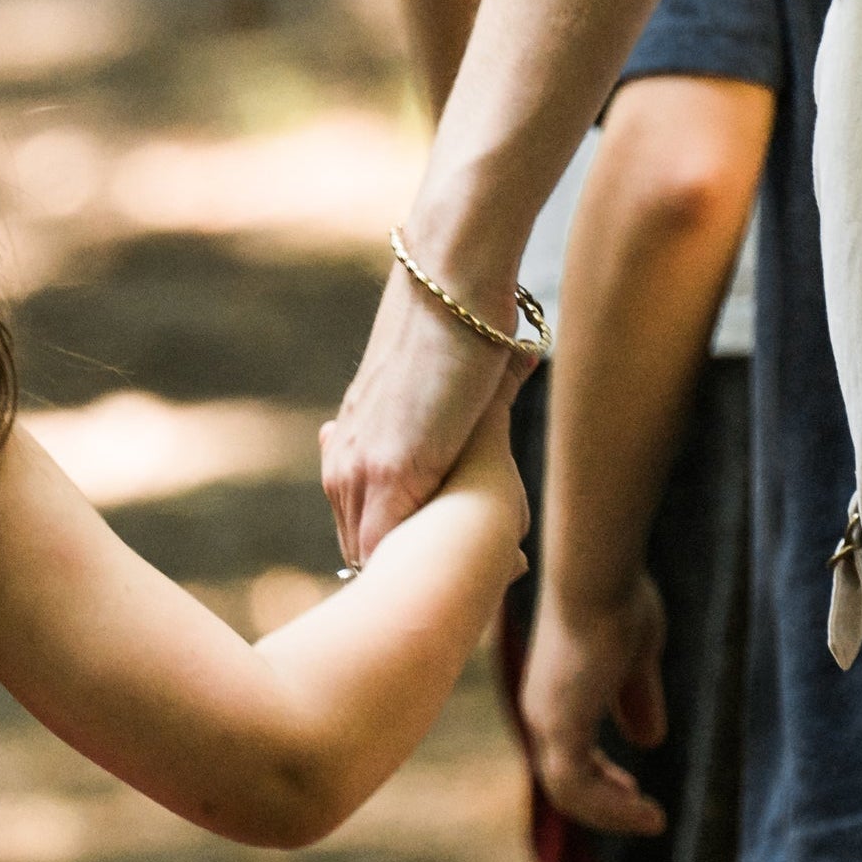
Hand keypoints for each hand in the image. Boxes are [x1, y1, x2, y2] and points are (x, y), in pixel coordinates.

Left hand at [323, 267, 535, 565]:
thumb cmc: (451, 327)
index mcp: (349, 450)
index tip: (457, 574)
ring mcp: (358, 468)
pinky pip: (390, 547)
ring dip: (429, 575)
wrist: (448, 283)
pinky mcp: (390, 468)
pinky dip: (433, 568)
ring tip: (496, 567)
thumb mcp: (436, 387)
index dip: (401, 563)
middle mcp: (343, 465)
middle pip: (365, 554)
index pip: (361, 535)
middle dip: (415, 578)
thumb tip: (518, 364)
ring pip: (375, 557)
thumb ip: (450, 406)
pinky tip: (481, 564)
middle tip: (492, 571)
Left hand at [522, 571, 667, 835]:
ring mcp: (547, 719)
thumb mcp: (635, 660)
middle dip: (603, 802)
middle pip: (563, 780)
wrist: (598, 576)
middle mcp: (543, 711)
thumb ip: (637, 699)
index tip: (630, 788)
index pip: (567, 754)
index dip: (599, 778)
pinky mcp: (560, 725)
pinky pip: (576, 787)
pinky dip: (610, 806)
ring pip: (568, 791)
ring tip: (652, 821)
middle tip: (642, 813)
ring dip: (611, 813)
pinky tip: (645, 810)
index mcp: (556, 695)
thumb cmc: (617, 602)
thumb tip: (649, 740)